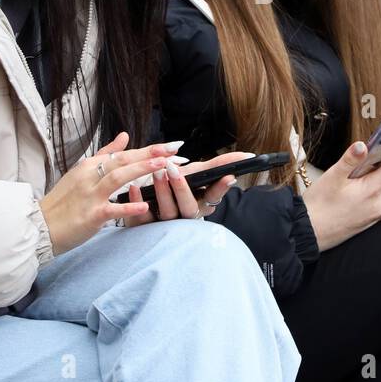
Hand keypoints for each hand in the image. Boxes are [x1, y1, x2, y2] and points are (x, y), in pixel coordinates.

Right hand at [38, 132, 181, 254]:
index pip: (122, 154)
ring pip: (117, 177)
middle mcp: (89, 177)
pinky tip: (145, 205)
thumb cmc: (63, 201)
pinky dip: (128, 207)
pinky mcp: (90, 215)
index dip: (147, 149)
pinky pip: (112, 209)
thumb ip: (105, 155)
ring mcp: (90, 195)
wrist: (40, 226)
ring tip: (162, 165)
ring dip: (140, 169)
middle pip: (122, 161)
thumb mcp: (81, 173)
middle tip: (173, 149)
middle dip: (149, 154)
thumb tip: (124, 136)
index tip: (169, 146)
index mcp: (89, 166)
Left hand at [123, 151, 254, 226]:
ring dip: (162, 193)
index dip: (220, 188)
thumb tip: (246, 155)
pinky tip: (134, 187)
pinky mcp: (145, 226)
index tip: (229, 176)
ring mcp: (165, 223)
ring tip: (156, 173)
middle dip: (181, 189)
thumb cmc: (180, 185)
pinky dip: (137, 202)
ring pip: (166, 213)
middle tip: (173, 169)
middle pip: (187, 208)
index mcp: (201, 204)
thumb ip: (219, 164)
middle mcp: (185, 216)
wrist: (150, 202)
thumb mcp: (198, 173)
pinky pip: (142, 218)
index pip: (214, 197)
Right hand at [301, 131, 380, 251]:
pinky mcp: (369, 221)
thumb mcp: (331, 178)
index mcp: (371, 191)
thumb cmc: (318, 205)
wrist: (308, 233)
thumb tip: (364, 144)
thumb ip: (350, 160)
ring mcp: (375, 215)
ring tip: (374, 171)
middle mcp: (378, 205)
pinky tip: (366, 186)